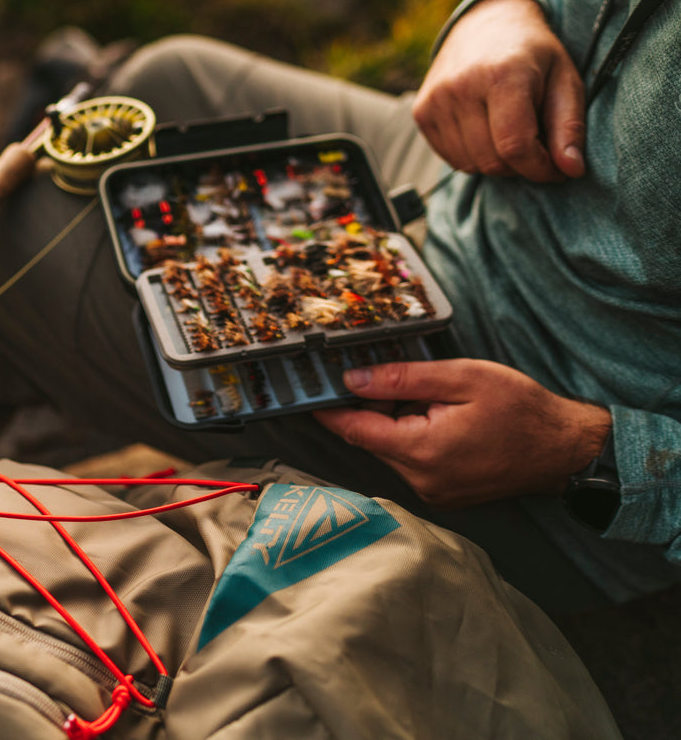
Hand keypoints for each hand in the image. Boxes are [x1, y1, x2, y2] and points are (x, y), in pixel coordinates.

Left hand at [312, 359, 610, 508]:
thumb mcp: (462, 378)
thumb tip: (354, 379)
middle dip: (374, 408)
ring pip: (391, 450)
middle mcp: (420, 480)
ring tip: (433, 402)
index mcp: (421, 450)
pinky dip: (413, 438)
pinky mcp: (442, 494)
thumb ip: (403, 379)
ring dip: (397, 423)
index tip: (306, 393)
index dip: (329, 409)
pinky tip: (441, 421)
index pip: (355, 429)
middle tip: (394, 380)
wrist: (565, 451)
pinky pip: (411, 462)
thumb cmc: (521, 410)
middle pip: (372, 439)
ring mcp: (431, 492)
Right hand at [413, 0, 585, 182]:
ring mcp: (436, 100)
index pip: (515, 146)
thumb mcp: (565, 79)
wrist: (486, 22)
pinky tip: (486, 132)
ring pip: (471, 164)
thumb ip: (570, 126)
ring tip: (511, 135)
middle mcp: (461, 87)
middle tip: (536, 146)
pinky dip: (474, 156)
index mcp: (503, 75)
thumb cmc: (532, 54)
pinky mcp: (422, 112)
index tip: (556, 168)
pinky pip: (451, 158)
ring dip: (496, 162)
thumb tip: (572, 170)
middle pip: (492, 161)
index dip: (540, 168)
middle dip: (520, 166)